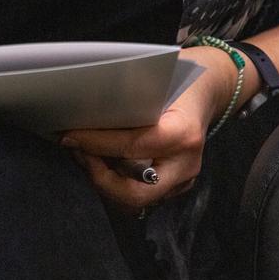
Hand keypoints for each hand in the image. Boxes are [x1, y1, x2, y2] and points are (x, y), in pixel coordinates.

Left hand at [59, 45, 240, 213]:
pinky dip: (119, 181)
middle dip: (99, 178)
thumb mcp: (155, 83)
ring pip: (136, 200)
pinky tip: (104, 161)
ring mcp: (185, 179)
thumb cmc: (179, 79)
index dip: (95, 143)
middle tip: (78, 153)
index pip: (130, 147)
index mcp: (182, 134)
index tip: (69, 135)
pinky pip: (143, 193)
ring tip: (86, 156)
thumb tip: (83, 112)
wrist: (209, 89)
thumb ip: (126, 102)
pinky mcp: (179, 186)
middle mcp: (186, 164)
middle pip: (134, 193)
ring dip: (106, 182)